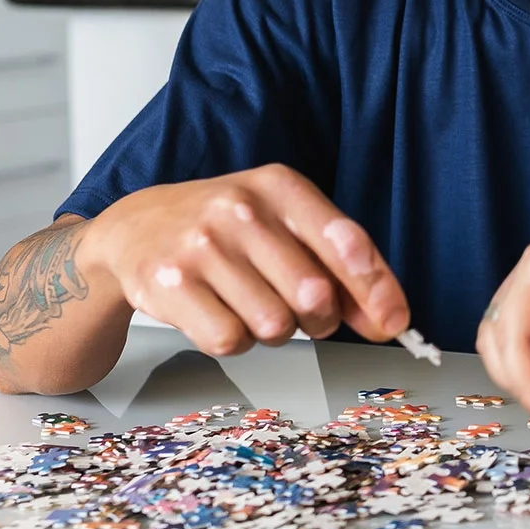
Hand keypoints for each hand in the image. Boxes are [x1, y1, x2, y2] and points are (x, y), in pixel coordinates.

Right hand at [76, 165, 409, 356]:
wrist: (134, 228)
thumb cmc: (226, 230)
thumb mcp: (283, 226)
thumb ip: (339, 267)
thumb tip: (388, 319)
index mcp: (279, 187)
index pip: (344, 241)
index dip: (377, 288)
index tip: (395, 323)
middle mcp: (240, 210)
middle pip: (314, 296)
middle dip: (321, 319)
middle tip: (306, 314)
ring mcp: (201, 247)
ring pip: (274, 326)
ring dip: (274, 331)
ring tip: (250, 303)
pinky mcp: (168, 284)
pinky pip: (230, 341)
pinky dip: (234, 340)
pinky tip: (218, 312)